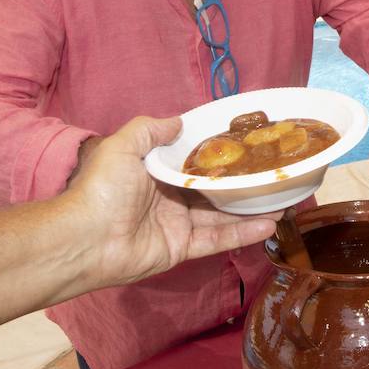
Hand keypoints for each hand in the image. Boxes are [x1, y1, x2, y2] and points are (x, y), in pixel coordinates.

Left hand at [62, 116, 275, 288]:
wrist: (86, 239)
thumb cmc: (103, 189)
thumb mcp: (122, 145)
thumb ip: (150, 129)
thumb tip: (179, 120)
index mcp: (156, 171)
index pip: (193, 160)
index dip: (219, 153)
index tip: (247, 143)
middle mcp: (169, 196)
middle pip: (212, 188)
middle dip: (242, 183)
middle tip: (274, 174)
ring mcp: (177, 224)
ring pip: (221, 214)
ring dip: (251, 208)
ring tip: (283, 200)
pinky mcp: (182, 248)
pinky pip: (216, 240)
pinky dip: (242, 233)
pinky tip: (268, 224)